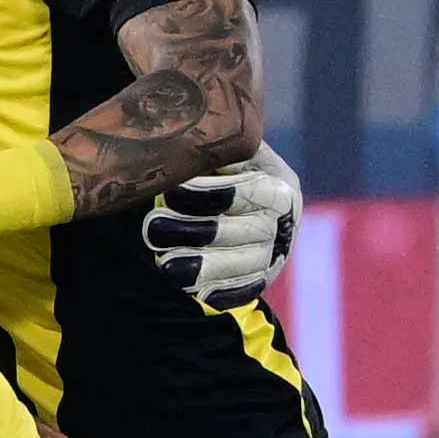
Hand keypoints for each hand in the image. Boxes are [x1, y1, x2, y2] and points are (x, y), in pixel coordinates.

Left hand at [142, 141, 298, 309]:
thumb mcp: (222, 154)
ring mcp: (276, 252)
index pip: (251, 191)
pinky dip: (223, 292)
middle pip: (248, 230)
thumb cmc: (216, 170)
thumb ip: (211, 151)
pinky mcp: (262, 278)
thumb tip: (181, 143)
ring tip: (166, 266)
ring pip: (247, 264)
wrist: (232, 202)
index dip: (212, 194)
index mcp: (278, 183)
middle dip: (199, 232)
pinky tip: (196, 294)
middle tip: (153, 229)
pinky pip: (248, 289)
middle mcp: (284, 220)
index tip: (171, 192)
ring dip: (206, 267)